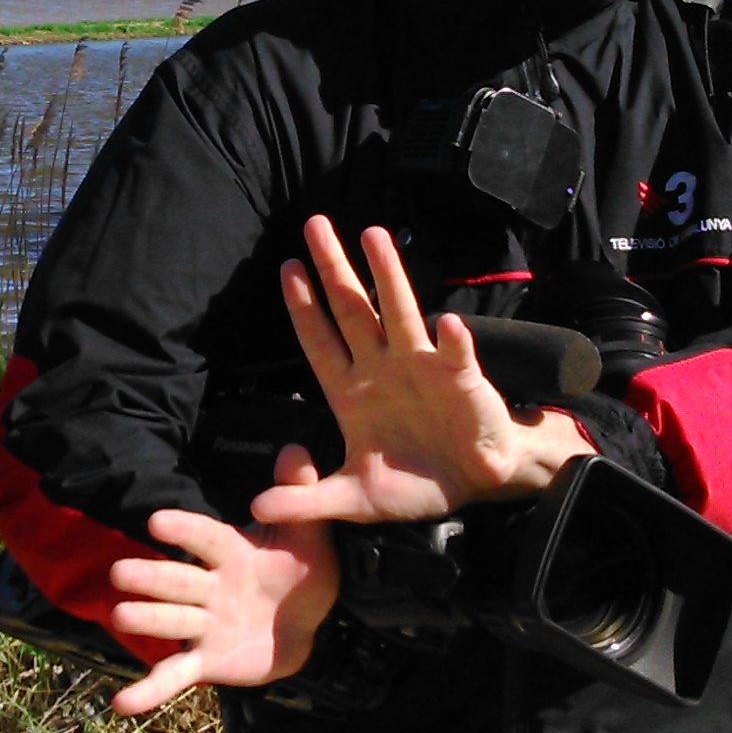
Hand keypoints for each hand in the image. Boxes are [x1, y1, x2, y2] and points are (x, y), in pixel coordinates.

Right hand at [104, 446, 340, 715]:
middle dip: (151, 577)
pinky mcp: (206, 661)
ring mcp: (204, 626)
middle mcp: (210, 588)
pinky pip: (175, 676)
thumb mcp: (307, 534)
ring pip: (172, 621)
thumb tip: (297, 447)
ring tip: (120, 614)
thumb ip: (298, 494)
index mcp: (232, 554)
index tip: (158, 520)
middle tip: (120, 572)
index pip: (206, 538)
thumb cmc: (302, 570)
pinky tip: (121, 704)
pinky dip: (148, 691)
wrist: (308, 622)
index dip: (184, 530)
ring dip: (147, 619)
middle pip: (178, 581)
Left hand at [248, 216, 592, 526]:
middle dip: (334, 267)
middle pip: (353, 310)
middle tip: (314, 224)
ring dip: (388, 276)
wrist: (474, 483)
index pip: (319, 340)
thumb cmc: (413, 484)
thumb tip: (257, 509)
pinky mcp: (461, 381)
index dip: (302, 306)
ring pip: (401, 313)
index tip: (286, 266)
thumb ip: (308, 501)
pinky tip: (447, 325)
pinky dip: (452, 342)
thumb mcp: (355, 499)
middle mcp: (383, 368)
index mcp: (352, 392)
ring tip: (374, 236)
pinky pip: (455, 357)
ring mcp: (422, 368)